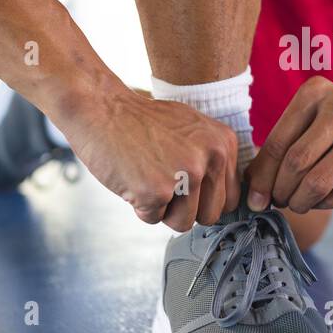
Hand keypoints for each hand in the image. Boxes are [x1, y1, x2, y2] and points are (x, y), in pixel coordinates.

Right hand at [54, 85, 240, 229]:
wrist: (102, 108)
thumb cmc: (141, 121)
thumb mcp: (192, 129)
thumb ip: (212, 160)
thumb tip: (225, 200)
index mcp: (224, 144)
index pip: (230, 199)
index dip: (204, 199)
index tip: (184, 183)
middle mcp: (211, 158)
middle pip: (210, 216)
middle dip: (185, 208)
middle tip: (162, 179)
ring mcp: (186, 175)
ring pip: (183, 224)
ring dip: (163, 209)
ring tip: (147, 176)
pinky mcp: (156, 191)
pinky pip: (153, 219)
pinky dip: (139, 206)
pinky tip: (132, 178)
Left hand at [245, 76, 332, 213]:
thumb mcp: (308, 126)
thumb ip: (279, 151)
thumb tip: (252, 192)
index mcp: (316, 92)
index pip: (278, 142)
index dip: (262, 177)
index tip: (256, 199)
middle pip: (296, 161)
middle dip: (281, 191)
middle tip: (279, 202)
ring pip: (317, 181)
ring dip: (301, 201)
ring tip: (298, 203)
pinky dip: (324, 203)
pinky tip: (321, 200)